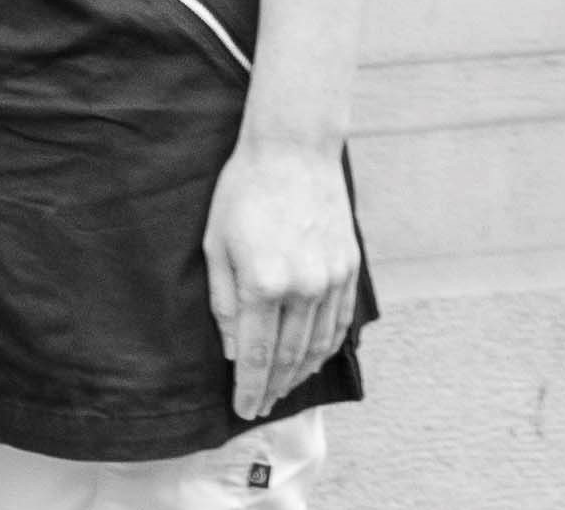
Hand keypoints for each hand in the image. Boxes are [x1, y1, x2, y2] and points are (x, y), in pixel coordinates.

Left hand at [204, 139, 361, 419]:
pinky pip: (339, 323)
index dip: (249, 386)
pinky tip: (313, 360)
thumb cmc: (241, 194)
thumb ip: (223, 301)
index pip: (256, 353)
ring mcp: (331, 281)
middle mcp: (303, 288)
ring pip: (317, 344)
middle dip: (273, 387)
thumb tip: (232, 350)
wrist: (293, 153)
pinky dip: (326, 348)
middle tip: (259, 408)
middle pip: (289, 356)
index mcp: (262, 283)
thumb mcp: (215, 244)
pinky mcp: (349, 270)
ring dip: (300, 373)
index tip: (242, 410)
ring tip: (282, 391)